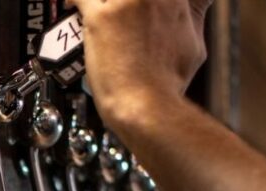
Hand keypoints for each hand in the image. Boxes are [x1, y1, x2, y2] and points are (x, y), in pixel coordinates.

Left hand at [67, 0, 210, 127]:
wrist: (147, 106)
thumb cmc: (167, 84)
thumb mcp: (194, 47)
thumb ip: (191, 19)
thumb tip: (190, 12)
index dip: (147, 1)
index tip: (139, 6)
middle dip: (123, 4)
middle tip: (117, 13)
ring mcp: (127, 3)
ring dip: (101, 2)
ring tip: (96, 8)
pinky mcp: (100, 18)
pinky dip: (73, 0)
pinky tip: (71, 4)